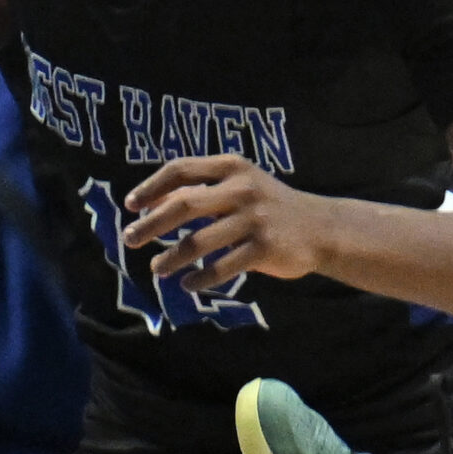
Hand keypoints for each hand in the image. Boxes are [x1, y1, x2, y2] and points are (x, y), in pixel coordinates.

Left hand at [121, 154, 333, 289]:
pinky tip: (188, 285)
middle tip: (129, 240)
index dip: (152, 187)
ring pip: (199, 241)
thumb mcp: (241, 186)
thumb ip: (201, 190)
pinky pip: (223, 266)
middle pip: (184, 204)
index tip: (131, 205)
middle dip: (151, 224)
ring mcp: (255, 220)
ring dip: (171, 257)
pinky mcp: (265, 249)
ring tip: (157, 269)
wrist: (323, 228)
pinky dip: (201, 278)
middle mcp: (242, 190)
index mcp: (232, 168)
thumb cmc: (271, 206)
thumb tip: (151, 203)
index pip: (181, 170)